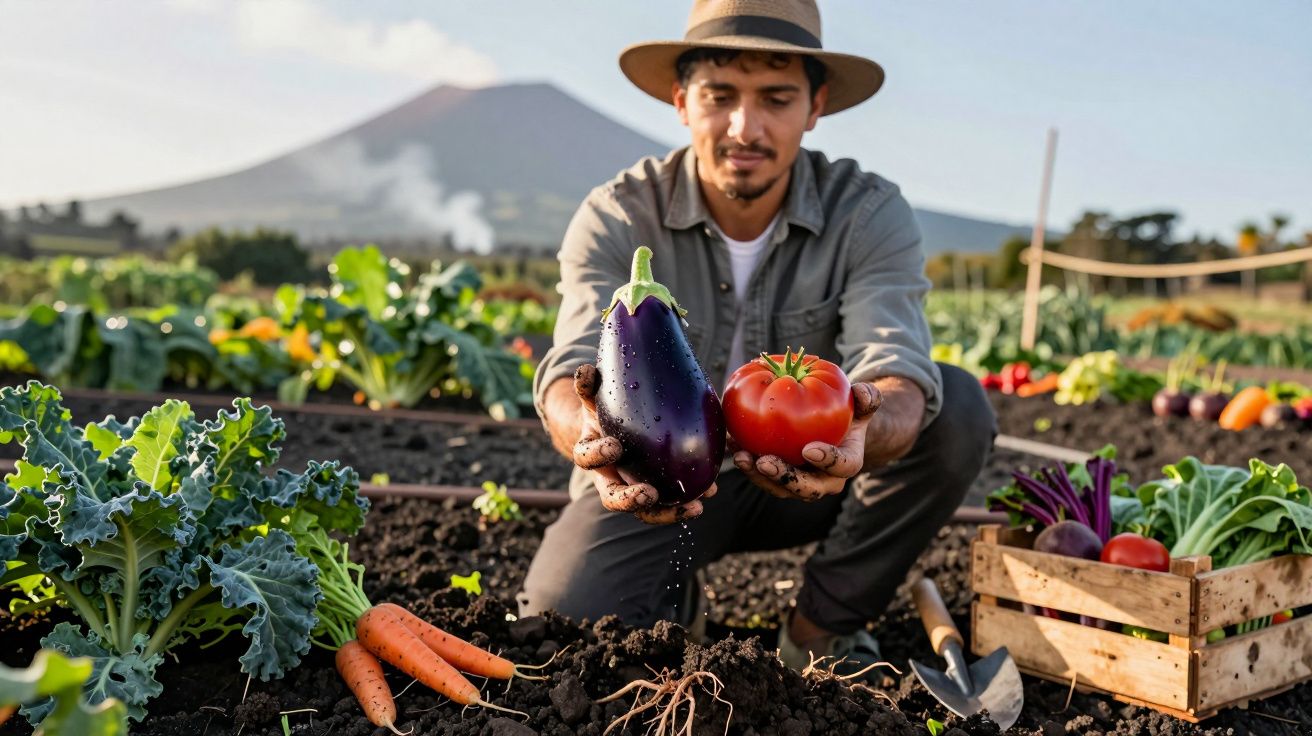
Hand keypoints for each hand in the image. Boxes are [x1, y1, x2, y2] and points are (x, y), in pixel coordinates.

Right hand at [571, 364, 714, 523]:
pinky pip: (665, 506)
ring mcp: (629, 489)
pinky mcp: (650, 495)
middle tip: (648, 494)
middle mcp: (607, 476)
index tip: (615, 447)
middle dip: (629, 499)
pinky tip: (704, 501)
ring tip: (694, 507)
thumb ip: (589, 386)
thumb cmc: (605, 410)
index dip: (598, 454)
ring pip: (642, 511)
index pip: (587, 457)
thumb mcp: (595, 397)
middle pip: (612, 497)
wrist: (609, 429)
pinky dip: (681, 507)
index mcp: (591, 452)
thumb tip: (586, 369)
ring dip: (665, 512)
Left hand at [732, 382, 881, 500]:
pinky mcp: (778, 478)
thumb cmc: (849, 414)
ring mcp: (799, 482)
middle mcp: (824, 480)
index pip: (841, 466)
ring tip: (741, 456)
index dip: (827, 460)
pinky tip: (731, 443)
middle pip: (805, 488)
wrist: (834, 430)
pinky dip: (746, 461)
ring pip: (778, 487)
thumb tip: (863, 393)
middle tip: (765, 461)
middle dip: (784, 478)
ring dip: (757, 475)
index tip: (809, 449)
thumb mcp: (861, 402)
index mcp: (847, 463)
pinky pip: (761, 474)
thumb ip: (867, 397)